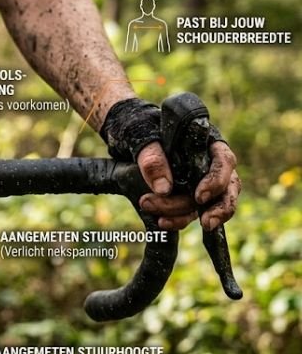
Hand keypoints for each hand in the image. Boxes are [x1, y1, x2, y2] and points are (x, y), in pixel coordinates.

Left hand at [100, 98, 240, 230]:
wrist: (128, 138)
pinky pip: (188, 213)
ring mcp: (198, 183)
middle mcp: (208, 166)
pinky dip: (176, 220)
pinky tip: (161, 223)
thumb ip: (153, 159)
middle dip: (219, 209)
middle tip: (207, 223)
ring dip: (184, 215)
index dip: (217, 180)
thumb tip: (163, 189)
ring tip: (161, 219)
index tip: (199, 197)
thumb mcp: (144, 139)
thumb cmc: (142, 130)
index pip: (224, 162)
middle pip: (227, 189)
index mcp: (207, 144)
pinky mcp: (185, 197)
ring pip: (205, 205)